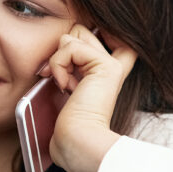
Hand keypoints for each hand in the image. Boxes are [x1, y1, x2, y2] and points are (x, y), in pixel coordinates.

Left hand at [40, 25, 136, 171]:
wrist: (76, 140)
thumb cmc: (65, 123)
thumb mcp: (64, 84)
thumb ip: (67, 61)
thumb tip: (63, 40)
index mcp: (104, 73)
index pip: (102, 37)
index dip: (81, 39)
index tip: (66, 67)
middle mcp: (113, 66)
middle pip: (81, 31)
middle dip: (63, 50)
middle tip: (61, 78)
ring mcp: (111, 65)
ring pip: (75, 33)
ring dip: (59, 58)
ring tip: (65, 84)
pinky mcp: (106, 66)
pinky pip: (70, 46)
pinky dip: (59, 64)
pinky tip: (65, 86)